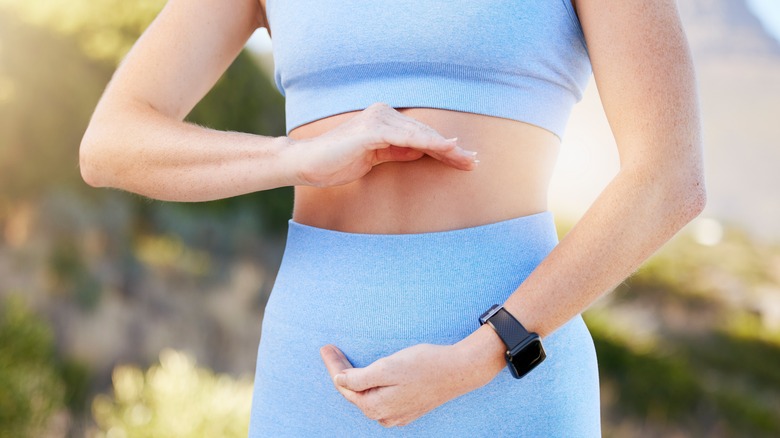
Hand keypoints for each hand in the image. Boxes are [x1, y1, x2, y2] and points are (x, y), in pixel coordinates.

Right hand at [291, 103, 477, 187]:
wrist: (308, 163)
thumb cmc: (338, 161)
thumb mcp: (375, 158)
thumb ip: (397, 151)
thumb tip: (421, 151)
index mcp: (384, 120)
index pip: (420, 135)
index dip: (443, 147)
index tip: (464, 160)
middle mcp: (383, 114)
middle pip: (424, 133)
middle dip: (451, 149)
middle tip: (474, 161)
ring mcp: (378, 120)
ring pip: (420, 135)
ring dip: (445, 148)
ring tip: (466, 159)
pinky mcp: (372, 131)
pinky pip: (406, 138)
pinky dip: (428, 143)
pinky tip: (445, 149)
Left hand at [320, 341, 496, 427]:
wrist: (460, 370)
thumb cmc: (424, 365)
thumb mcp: (388, 367)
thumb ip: (360, 378)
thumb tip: (339, 383)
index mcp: (376, 406)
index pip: (345, 387)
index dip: (333, 366)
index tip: (326, 348)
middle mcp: (385, 416)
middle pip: (355, 393)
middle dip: (341, 372)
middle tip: (331, 350)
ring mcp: (398, 414)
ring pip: (368, 397)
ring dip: (356, 380)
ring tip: (345, 362)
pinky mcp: (409, 408)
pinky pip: (382, 399)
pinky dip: (371, 386)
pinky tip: (370, 376)